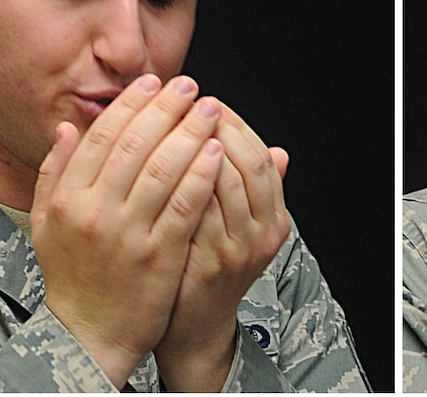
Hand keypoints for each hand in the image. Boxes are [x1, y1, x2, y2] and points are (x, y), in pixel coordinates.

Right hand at [32, 75, 222, 388]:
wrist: (89, 334)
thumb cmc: (71, 277)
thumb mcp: (47, 224)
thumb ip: (54, 174)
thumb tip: (68, 128)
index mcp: (67, 200)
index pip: (101, 137)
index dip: (130, 105)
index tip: (153, 82)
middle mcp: (94, 212)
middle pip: (134, 145)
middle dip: (166, 108)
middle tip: (190, 86)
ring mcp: (127, 234)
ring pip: (162, 170)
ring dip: (191, 133)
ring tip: (211, 109)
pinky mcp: (159, 255)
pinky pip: (185, 206)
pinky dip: (202, 174)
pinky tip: (218, 151)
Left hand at [153, 100, 293, 390]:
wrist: (190, 327)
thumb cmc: (202, 266)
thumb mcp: (232, 225)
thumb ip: (243, 188)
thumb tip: (274, 148)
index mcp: (274, 216)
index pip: (259, 153)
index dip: (231, 122)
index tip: (199, 98)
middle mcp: (265, 230)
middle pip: (247, 160)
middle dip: (213, 125)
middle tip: (182, 100)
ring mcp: (240, 248)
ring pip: (225, 181)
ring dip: (193, 146)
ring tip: (165, 121)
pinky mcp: (210, 263)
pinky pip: (197, 211)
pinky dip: (179, 182)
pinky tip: (152, 161)